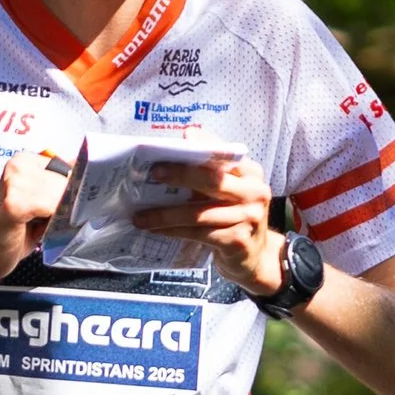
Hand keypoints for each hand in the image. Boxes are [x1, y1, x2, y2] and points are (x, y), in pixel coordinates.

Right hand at [0, 149, 72, 284]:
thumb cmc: (14, 231)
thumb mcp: (39, 204)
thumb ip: (58, 189)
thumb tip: (90, 181)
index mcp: (26, 161)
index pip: (68, 166)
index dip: (78, 187)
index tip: (80, 204)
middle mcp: (19, 165)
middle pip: (67, 180)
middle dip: (71, 202)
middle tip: (62, 221)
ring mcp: (14, 182)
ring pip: (61, 193)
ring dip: (63, 214)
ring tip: (48, 227)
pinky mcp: (14, 203)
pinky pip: (50, 207)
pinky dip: (54, 221)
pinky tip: (43, 231)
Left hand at [132, 153, 285, 295]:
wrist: (254, 257)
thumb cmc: (233, 218)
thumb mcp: (227, 193)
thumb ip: (208, 175)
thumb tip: (168, 160)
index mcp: (250, 173)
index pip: (225, 154)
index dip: (205, 145)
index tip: (184, 137)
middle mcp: (254, 192)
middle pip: (212, 180)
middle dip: (180, 174)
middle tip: (154, 172)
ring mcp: (248, 218)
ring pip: (199, 213)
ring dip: (166, 214)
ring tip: (140, 216)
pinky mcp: (237, 241)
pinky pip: (198, 234)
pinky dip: (174, 231)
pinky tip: (156, 230)